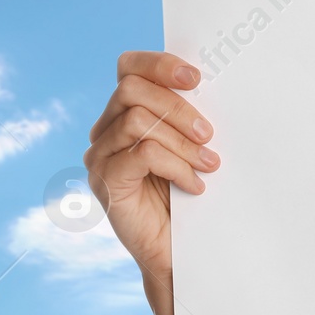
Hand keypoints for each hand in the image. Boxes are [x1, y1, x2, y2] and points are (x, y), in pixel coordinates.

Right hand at [84, 52, 216, 292]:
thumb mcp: (192, 145)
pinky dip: (175, 166)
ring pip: (137, 121)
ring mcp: (100, 156)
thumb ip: (189, 116)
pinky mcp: (105, 182)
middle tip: (209, 134)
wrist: (179, 250)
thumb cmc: (189, 192)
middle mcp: (105, 130)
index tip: (196, 78)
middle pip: (131, 89)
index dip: (160, 64)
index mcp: (125, 112)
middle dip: (178, 107)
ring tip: (208, 163)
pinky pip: (140, 155)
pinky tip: (194, 185)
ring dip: (182, 141)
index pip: (129, 67)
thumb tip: (215, 85)